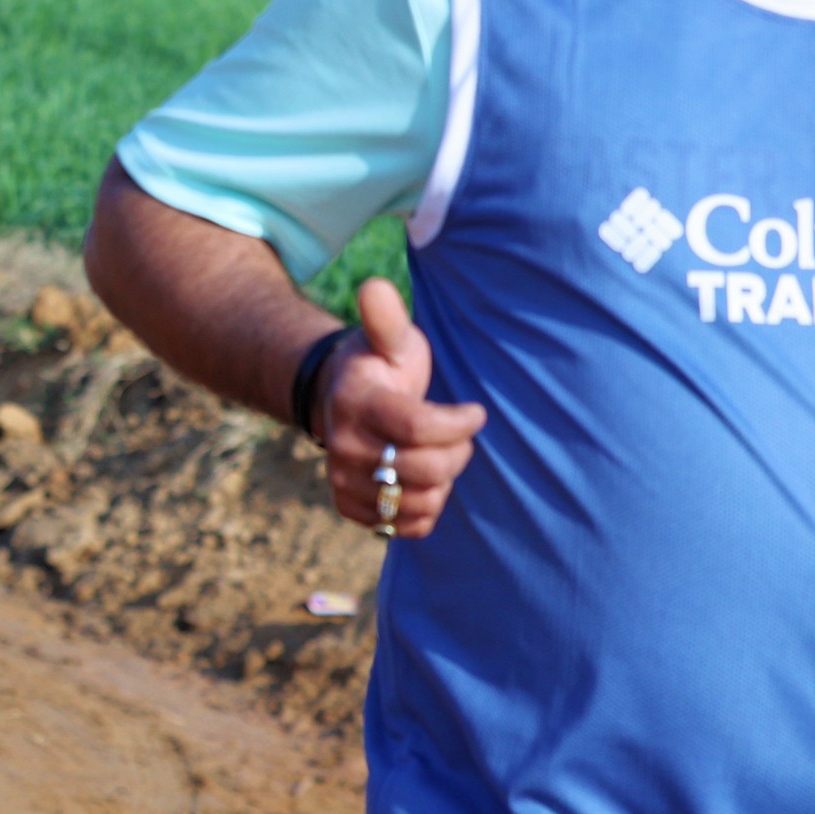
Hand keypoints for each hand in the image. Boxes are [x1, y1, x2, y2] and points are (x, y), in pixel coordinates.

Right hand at [317, 279, 486, 539]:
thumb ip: (387, 319)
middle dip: (458, 452)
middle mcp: (343, 448)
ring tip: (438, 455)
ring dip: (441, 481)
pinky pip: (404, 526)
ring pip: (418, 502)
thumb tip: (374, 286)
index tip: (476, 411)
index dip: (458, 424)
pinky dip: (424, 508)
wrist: (338, 400)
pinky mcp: (350, 508)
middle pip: (425, 469)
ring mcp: (344, 481)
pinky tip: (423, 480)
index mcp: (356, 403)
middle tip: (460, 433)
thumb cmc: (381, 367)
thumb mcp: (388, 340)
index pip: (418, 428)